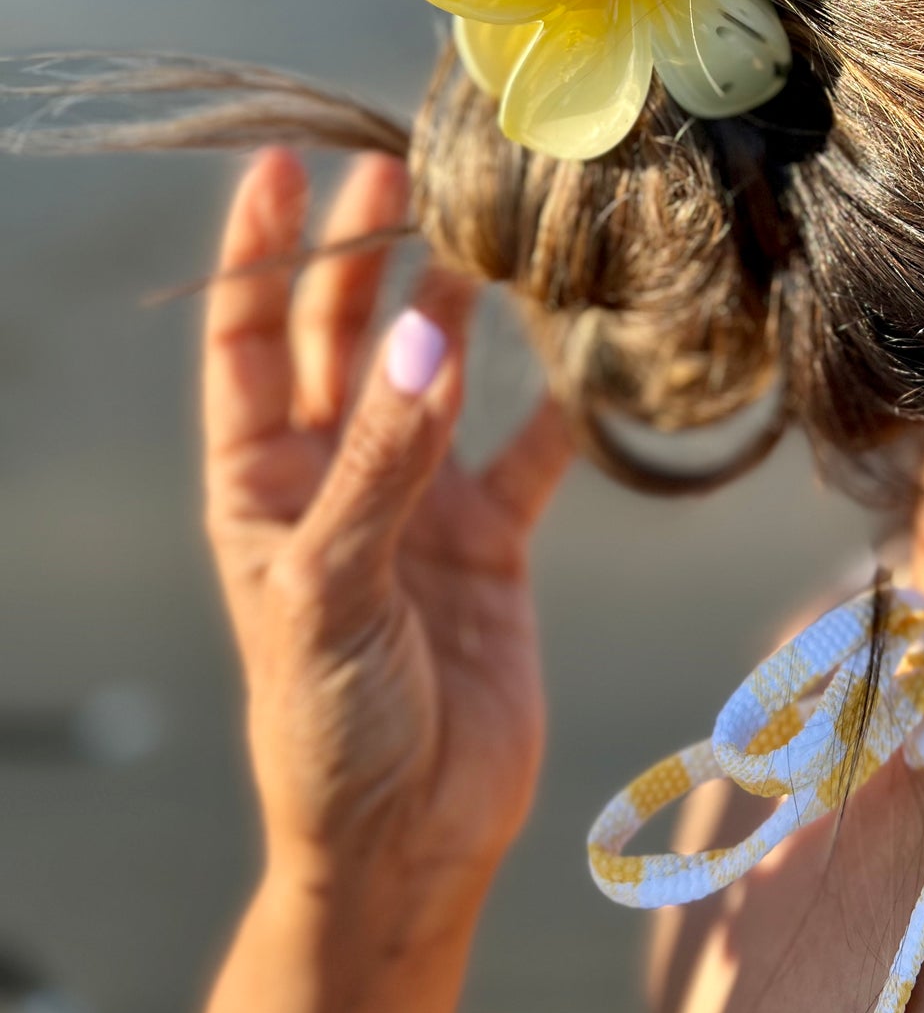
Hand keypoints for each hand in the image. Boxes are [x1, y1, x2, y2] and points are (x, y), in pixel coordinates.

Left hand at [201, 146, 570, 943]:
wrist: (411, 844)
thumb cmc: (329, 728)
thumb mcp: (332, 590)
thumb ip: (382, 463)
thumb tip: (424, 333)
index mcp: (262, 487)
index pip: (248, 346)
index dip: (258, 256)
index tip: (281, 169)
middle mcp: (336, 478)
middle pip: (340, 338)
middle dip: (361, 254)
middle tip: (399, 169)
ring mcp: (417, 504)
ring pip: (434, 377)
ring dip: (455, 305)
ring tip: (484, 230)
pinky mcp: (492, 541)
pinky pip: (528, 452)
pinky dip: (557, 403)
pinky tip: (586, 350)